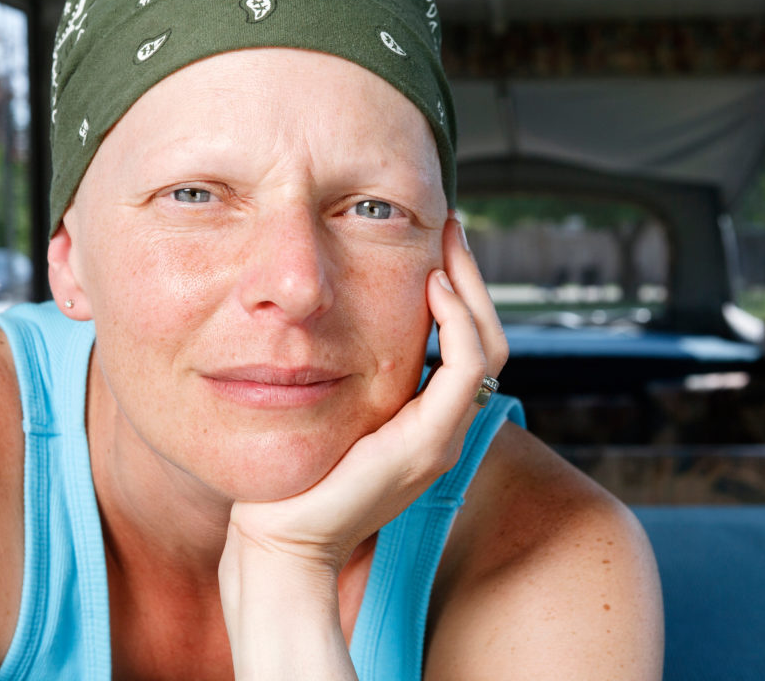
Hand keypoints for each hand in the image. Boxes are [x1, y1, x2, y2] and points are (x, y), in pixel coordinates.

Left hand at [219, 215, 507, 678]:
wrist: (278, 538)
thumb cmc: (289, 475)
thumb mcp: (323, 409)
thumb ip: (342, 374)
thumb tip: (323, 319)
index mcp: (423, 420)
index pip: (464, 344)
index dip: (458, 292)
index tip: (435, 246)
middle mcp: (443, 427)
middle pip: (487, 339)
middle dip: (471, 276)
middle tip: (451, 225)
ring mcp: (441, 438)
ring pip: (486, 347)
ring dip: (470, 289)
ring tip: (446, 244)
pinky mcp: (428, 444)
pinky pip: (464, 371)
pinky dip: (456, 323)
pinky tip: (433, 287)